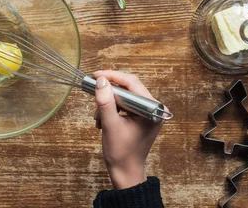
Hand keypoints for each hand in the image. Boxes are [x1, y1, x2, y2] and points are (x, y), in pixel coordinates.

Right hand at [93, 70, 164, 189]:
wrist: (125, 172)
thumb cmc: (121, 153)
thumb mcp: (110, 125)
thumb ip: (105, 102)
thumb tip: (101, 80)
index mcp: (152, 109)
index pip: (132, 83)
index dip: (112, 76)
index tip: (95, 75)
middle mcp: (153, 108)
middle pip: (128, 87)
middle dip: (109, 92)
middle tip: (93, 93)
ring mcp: (147, 112)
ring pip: (123, 95)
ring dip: (108, 103)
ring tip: (99, 118)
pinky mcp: (140, 116)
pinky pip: (123, 104)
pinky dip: (111, 108)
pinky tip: (103, 120)